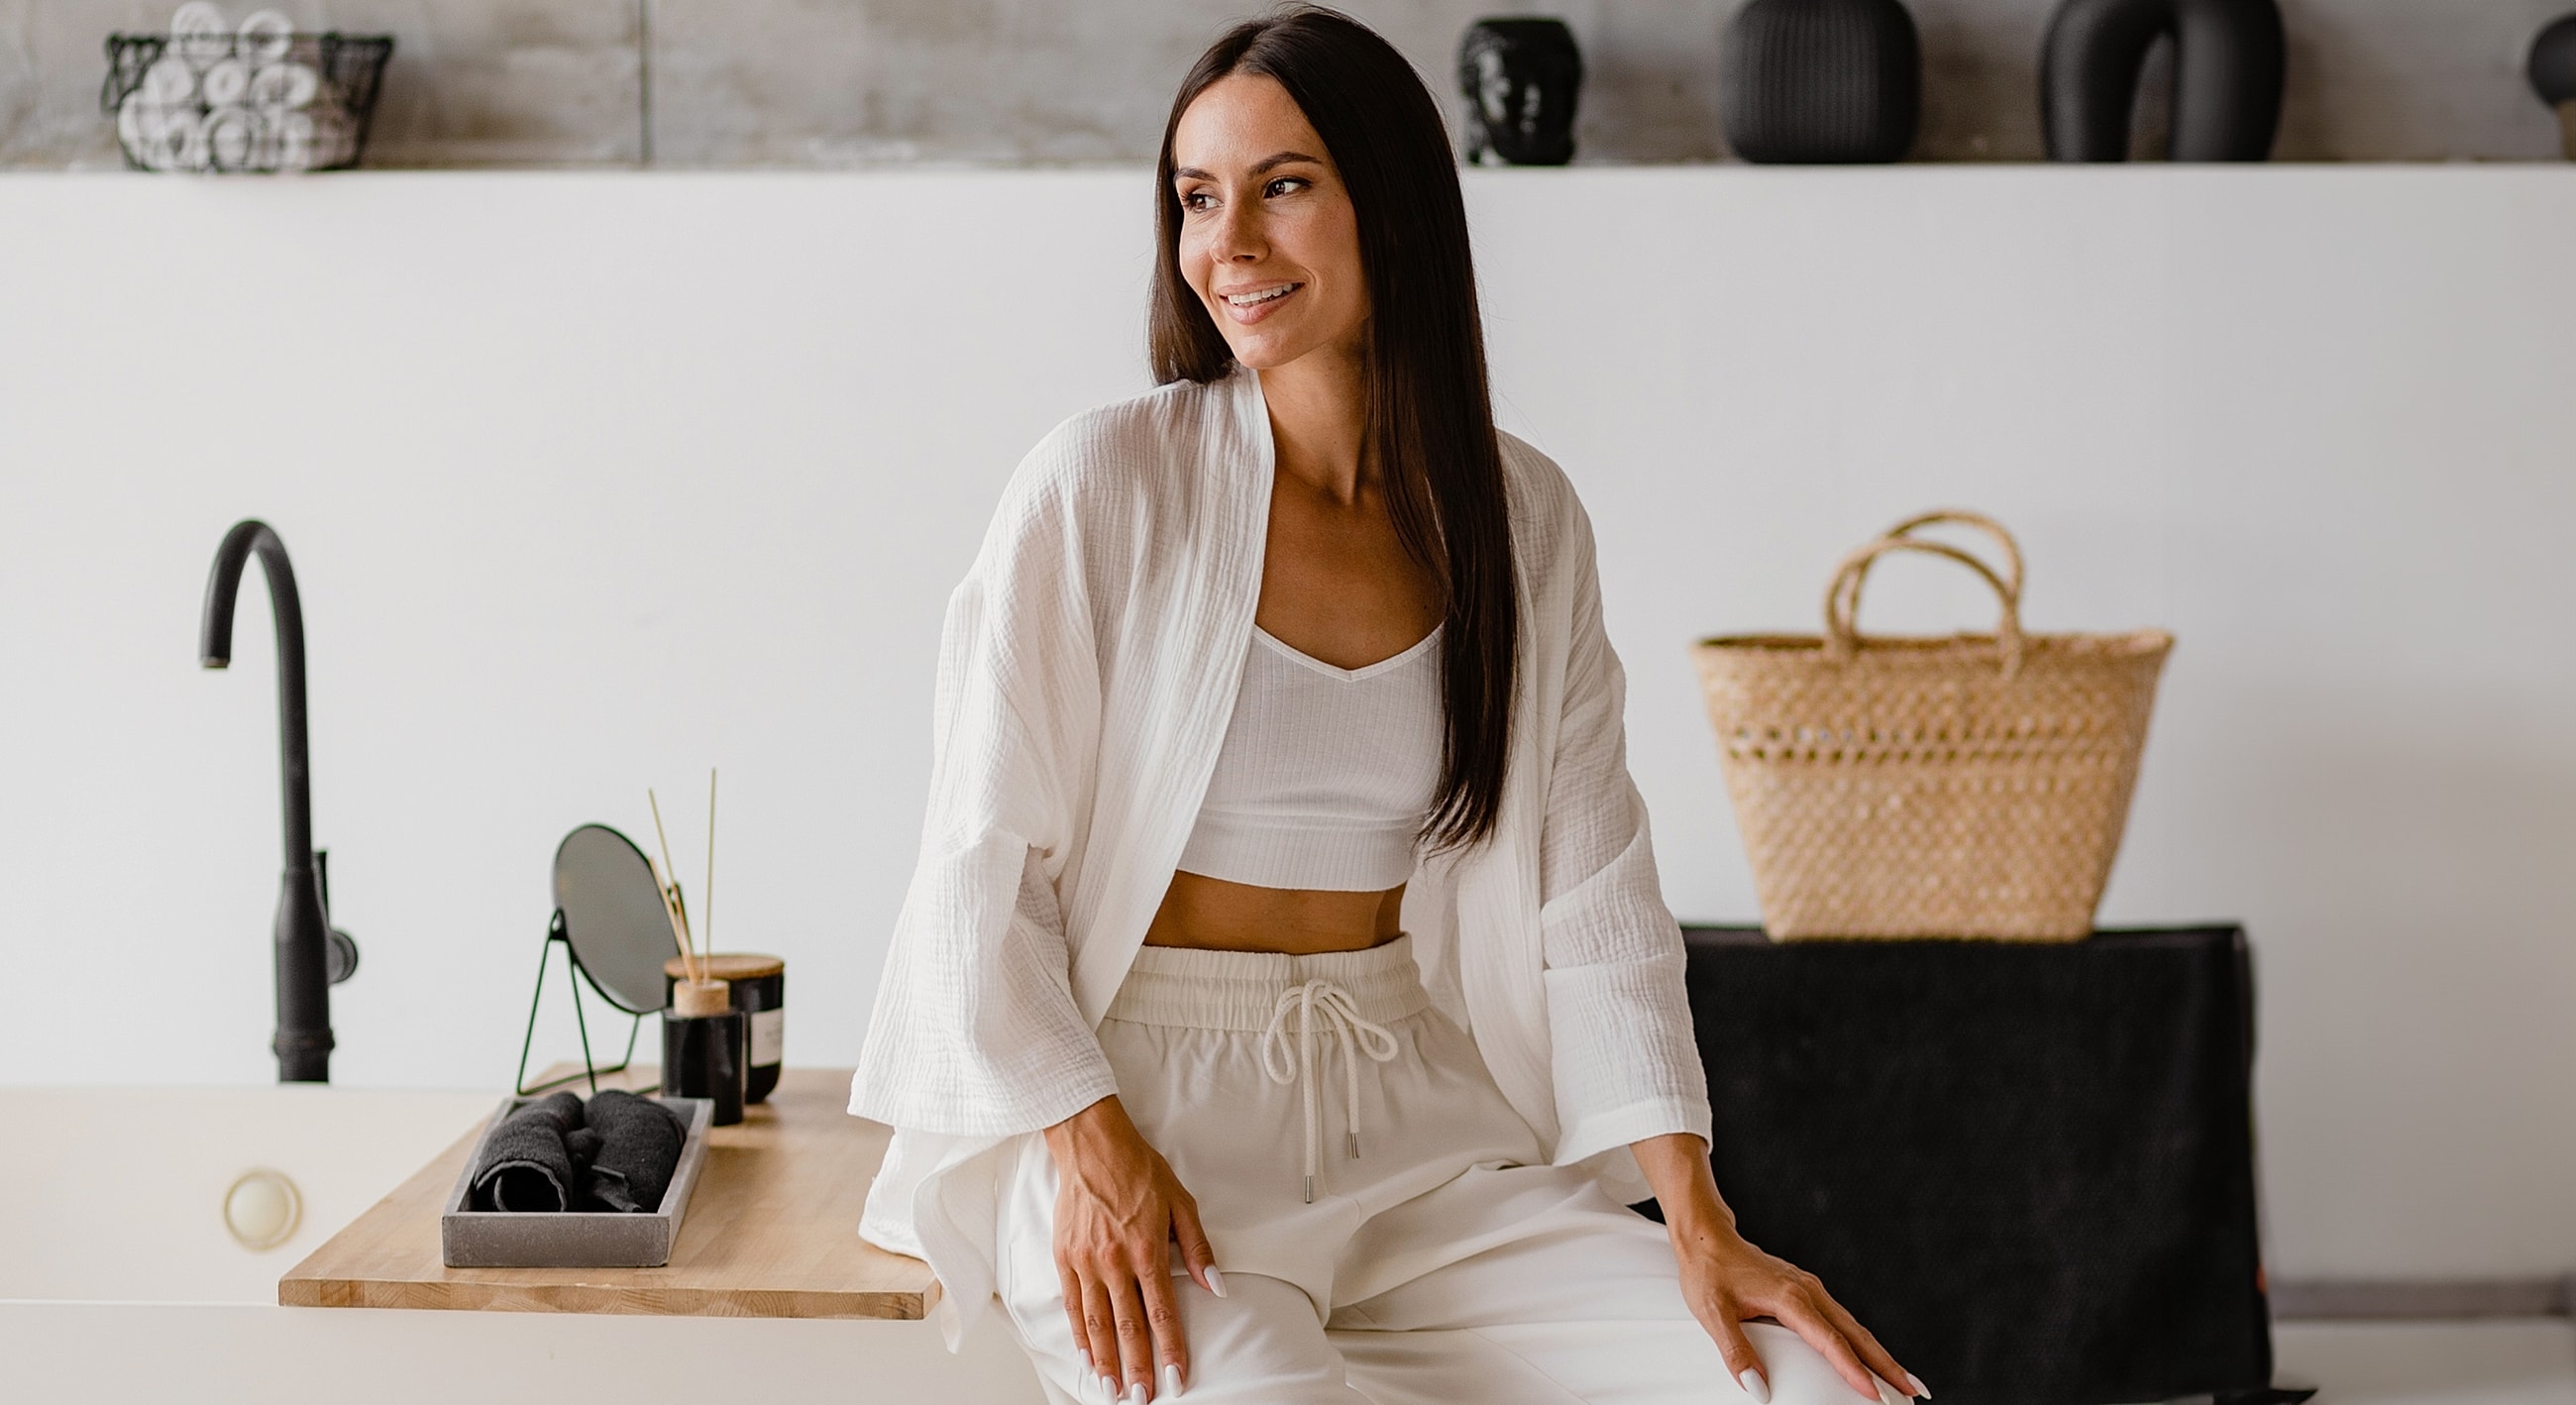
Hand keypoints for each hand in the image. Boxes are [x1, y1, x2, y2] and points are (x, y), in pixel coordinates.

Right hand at [1043, 1096, 1222, 1401]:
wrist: (1092, 1146)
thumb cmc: (1139, 1171)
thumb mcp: (1181, 1202)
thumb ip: (1198, 1249)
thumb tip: (1216, 1287)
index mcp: (1147, 1249)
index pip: (1162, 1312)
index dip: (1171, 1349)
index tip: (1177, 1378)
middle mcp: (1114, 1261)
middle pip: (1127, 1326)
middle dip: (1137, 1367)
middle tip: (1143, 1398)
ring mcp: (1086, 1262)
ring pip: (1096, 1322)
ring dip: (1105, 1360)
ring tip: (1112, 1389)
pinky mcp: (1064, 1257)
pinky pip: (1072, 1305)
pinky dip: (1079, 1334)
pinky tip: (1087, 1355)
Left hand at [1632, 1133, 1924, 1403]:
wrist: (1707, 1237)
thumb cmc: (1708, 1273)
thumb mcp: (1712, 1314)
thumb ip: (1735, 1352)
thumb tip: (1757, 1390)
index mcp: (1791, 1298)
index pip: (1831, 1341)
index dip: (1854, 1371)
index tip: (1876, 1396)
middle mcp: (1809, 1292)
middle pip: (1857, 1334)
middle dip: (1888, 1365)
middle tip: (1915, 1393)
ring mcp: (1811, 1290)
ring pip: (1855, 1327)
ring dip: (1881, 1355)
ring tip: (1905, 1382)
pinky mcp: (1807, 1292)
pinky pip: (1843, 1321)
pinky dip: (1863, 1342)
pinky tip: (1871, 1358)